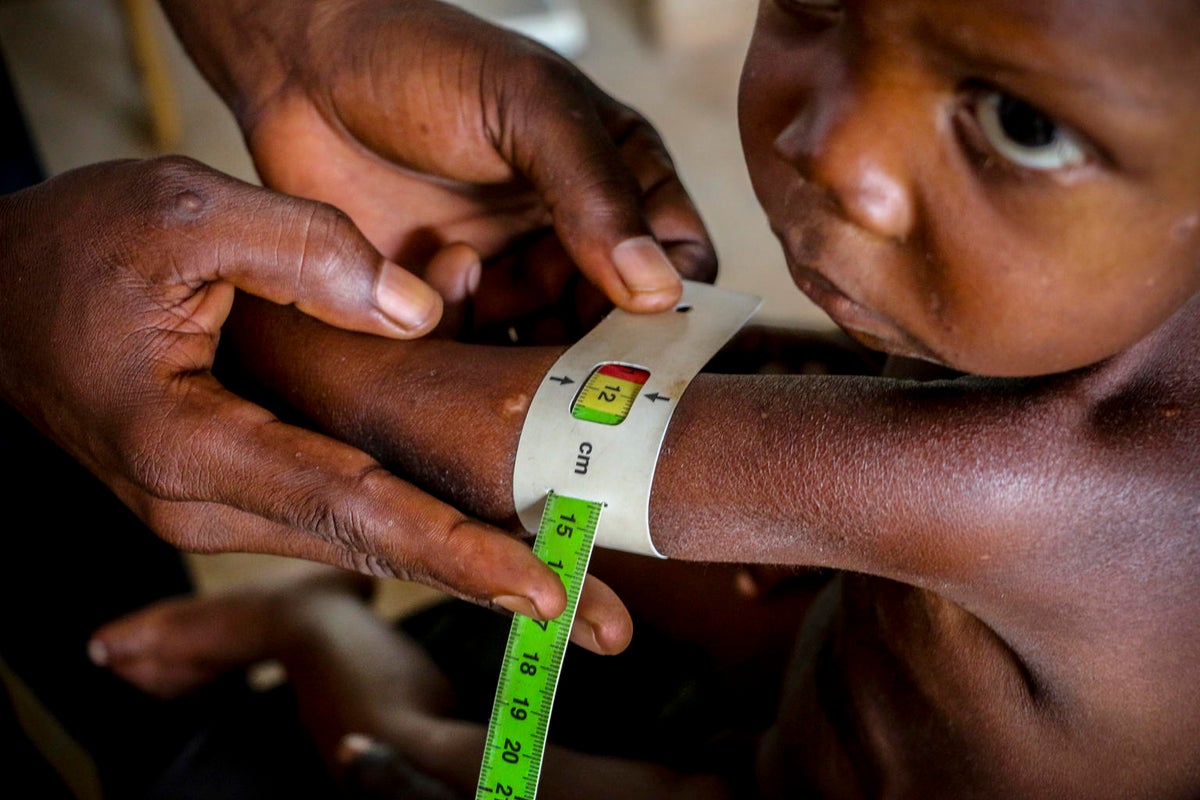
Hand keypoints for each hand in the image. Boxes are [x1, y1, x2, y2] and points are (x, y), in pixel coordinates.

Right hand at [0, 157, 615, 638]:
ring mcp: (220, 507)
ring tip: (574, 587)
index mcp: (193, 447)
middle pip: (375, 546)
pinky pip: (341, 513)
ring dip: (466, 556)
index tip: (547, 584)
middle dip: (490, 581)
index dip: (457, 547)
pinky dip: (418, 521)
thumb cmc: (74, 248)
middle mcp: (208, 504)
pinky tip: (493, 531)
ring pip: (364, 540)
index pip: (353, 507)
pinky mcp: (237, 489)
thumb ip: (304, 253)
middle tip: (601, 620)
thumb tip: (419, 312)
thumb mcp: (181, 214)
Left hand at [159, 0, 716, 320]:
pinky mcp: (449, 305)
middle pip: (617, 322)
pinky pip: (477, 355)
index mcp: (616, 176)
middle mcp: (571, 234)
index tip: (642, 336)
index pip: (681, 258)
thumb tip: (659, 290)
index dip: (674, 303)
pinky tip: (432, 293)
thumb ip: (596, 193)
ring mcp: (510, 272)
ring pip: (548, 349)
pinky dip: (463, 348)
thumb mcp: (529, 108)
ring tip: (485, 314)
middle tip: (569, 371)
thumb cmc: (424, 60)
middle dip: (596, 348)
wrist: (301, 69)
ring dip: (524, 352)